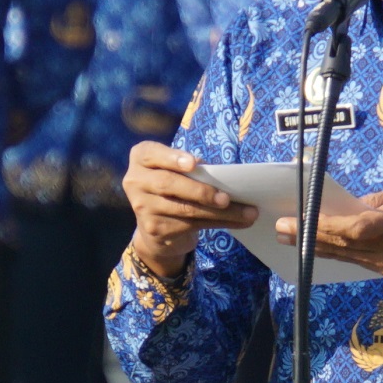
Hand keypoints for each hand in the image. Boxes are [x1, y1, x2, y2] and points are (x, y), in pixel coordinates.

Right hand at [123, 141, 252, 278]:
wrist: (156, 228)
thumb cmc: (174, 188)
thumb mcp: (177, 172)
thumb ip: (190, 168)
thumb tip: (221, 174)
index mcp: (141, 159)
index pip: (152, 153)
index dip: (172, 158)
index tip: (194, 164)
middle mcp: (135, 181)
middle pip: (168, 184)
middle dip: (201, 191)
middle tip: (226, 198)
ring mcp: (143, 207)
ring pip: (184, 209)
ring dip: (220, 212)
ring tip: (246, 212)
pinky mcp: (155, 229)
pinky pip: (191, 225)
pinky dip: (220, 223)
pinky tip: (239, 221)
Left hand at [301, 182, 382, 294]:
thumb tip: (358, 205)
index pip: (354, 228)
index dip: (324, 225)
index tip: (300, 217)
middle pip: (341, 245)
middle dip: (307, 237)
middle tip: (280, 229)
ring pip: (345, 256)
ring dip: (316, 247)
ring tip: (290, 239)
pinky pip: (358, 262)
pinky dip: (337, 254)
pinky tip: (321, 248)